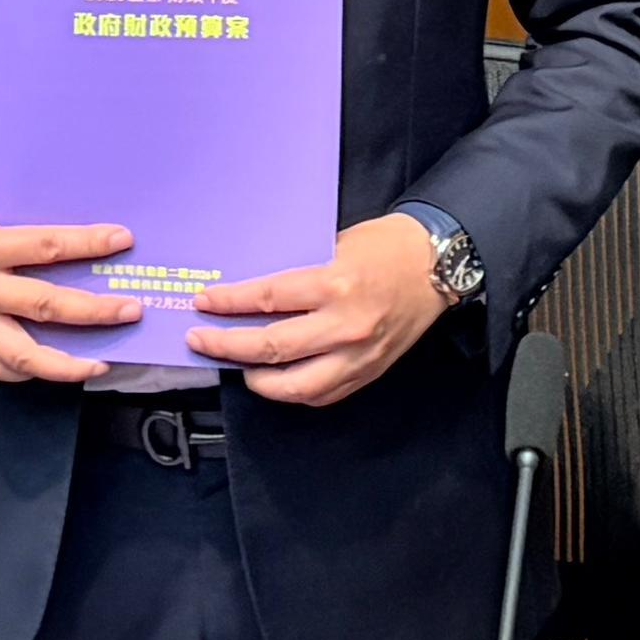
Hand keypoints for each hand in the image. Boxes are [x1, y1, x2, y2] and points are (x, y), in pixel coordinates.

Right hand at [0, 166, 141, 386]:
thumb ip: (27, 218)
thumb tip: (81, 230)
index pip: (46, 248)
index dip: (88, 244)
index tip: (122, 240)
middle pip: (43, 306)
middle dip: (93, 311)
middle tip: (130, 310)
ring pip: (21, 355)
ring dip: (66, 363)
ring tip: (101, 362)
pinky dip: (26, 373)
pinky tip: (54, 368)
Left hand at [188, 214, 451, 406]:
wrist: (437, 267)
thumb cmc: (385, 246)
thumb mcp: (335, 244)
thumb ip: (298, 272)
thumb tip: (253, 291)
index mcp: (334, 285)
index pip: (267, 299)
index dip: (229, 303)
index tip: (203, 303)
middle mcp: (344, 325)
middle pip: (271, 348)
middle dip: (228, 346)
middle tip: (201, 340)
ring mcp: (357, 355)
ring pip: (295, 386)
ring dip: (257, 379)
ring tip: (237, 367)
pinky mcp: (368, 373)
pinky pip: (322, 395)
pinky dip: (294, 391)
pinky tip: (276, 379)